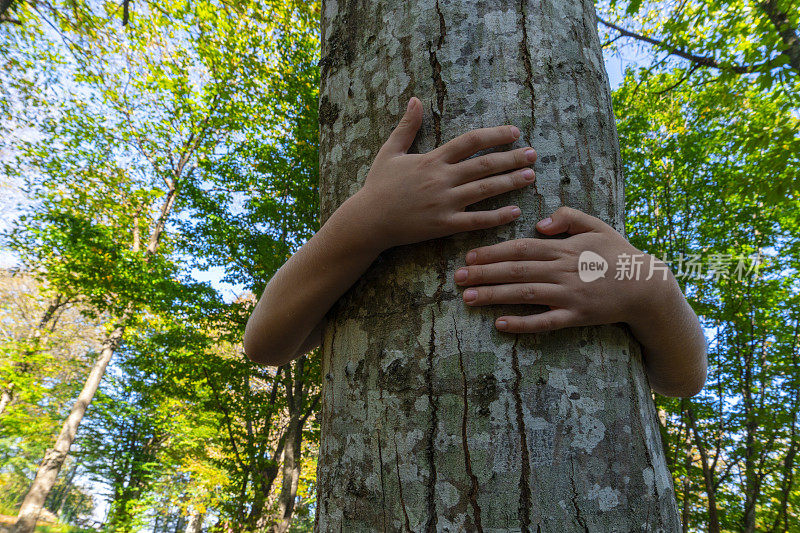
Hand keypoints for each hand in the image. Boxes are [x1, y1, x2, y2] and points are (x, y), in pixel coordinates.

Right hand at [354, 96, 537, 249]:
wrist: (368, 221)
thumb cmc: (379, 186)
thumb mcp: (390, 151)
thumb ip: (406, 126)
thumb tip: (415, 99)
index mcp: (432, 160)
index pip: (471, 142)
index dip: (495, 135)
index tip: (515, 132)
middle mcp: (442, 179)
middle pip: (484, 165)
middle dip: (511, 158)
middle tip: (533, 154)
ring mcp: (444, 203)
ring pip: (484, 190)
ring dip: (510, 182)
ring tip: (530, 176)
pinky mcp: (444, 225)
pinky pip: (476, 221)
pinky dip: (497, 216)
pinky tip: (515, 211)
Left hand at [454, 206, 675, 332]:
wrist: (647, 286)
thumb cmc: (618, 253)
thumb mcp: (596, 225)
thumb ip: (566, 217)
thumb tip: (537, 224)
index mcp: (564, 248)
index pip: (521, 248)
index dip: (493, 252)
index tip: (469, 257)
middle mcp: (562, 271)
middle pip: (516, 270)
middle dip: (484, 274)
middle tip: (457, 278)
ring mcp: (569, 295)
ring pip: (524, 295)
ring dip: (494, 296)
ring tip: (468, 298)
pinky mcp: (576, 317)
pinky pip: (545, 322)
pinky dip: (522, 324)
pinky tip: (500, 324)